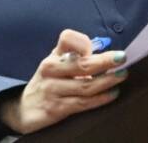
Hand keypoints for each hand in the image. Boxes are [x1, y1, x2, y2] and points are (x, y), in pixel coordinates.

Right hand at [0, 30, 126, 133]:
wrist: (25, 108)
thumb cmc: (49, 81)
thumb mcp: (57, 63)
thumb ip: (77, 55)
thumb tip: (105, 52)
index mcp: (54, 55)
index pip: (68, 39)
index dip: (82, 42)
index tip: (96, 46)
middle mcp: (51, 69)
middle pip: (81, 64)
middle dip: (104, 61)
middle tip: (122, 58)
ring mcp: (52, 89)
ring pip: (85, 85)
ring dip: (107, 80)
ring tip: (122, 75)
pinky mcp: (55, 108)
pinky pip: (82, 103)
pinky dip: (100, 98)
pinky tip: (112, 93)